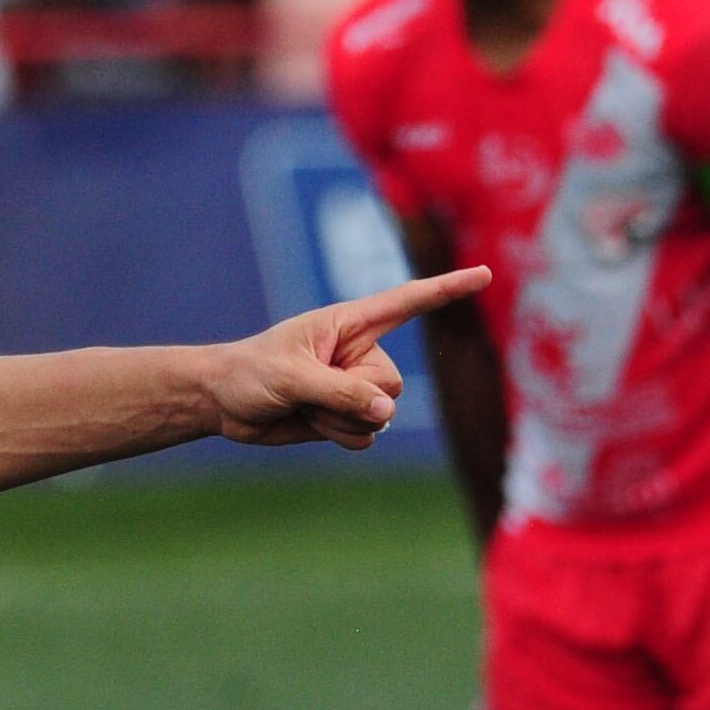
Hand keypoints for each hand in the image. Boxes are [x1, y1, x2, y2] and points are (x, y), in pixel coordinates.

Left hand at [201, 268, 493, 449]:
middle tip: (308, 390)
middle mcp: (360, 353)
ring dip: (339, 420)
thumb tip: (386, 414)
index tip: (485, 273)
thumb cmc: (250, 373)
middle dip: (352, 397)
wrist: (224, 403)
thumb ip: (340, 392)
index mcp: (349, 324)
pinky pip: (367, 436)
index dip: (448, 288)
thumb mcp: (292, 377)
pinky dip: (338, 436)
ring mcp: (356, 387)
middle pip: (391, 385)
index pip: (408, 302)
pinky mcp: (348, 417)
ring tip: (302, 404)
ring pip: (382, 415)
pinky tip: (309, 422)